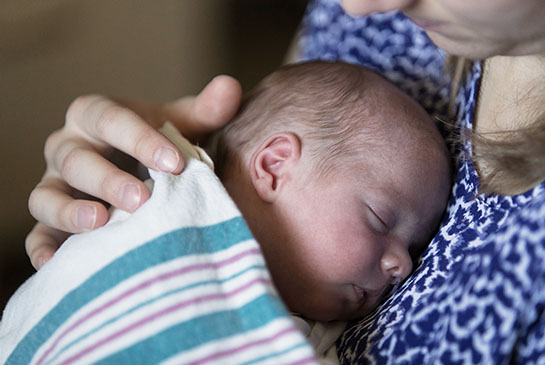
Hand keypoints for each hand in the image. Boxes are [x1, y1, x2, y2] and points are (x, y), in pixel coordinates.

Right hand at [26, 75, 241, 269]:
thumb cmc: (156, 145)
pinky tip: (54, 263)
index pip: (111, 120)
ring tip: (101, 223)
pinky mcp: (50, 221)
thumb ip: (204, 110)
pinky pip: (35, 235)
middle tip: (142, 199)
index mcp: (94, 116)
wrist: (136, 169)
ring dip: (69, 211)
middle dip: (108, 179)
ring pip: (46, 196)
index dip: (140, 140)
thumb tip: (230, 87)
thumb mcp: (180, 125)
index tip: (175, 163)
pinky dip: (41, 249)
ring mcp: (54, 185)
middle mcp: (67, 147)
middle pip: (77, 159)